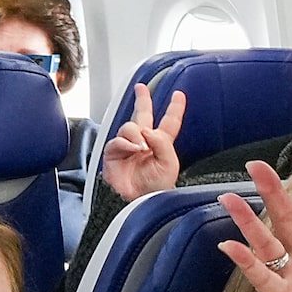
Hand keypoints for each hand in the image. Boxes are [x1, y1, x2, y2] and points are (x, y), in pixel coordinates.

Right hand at [100, 82, 188, 201]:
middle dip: (142, 100)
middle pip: (143, 115)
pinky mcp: (113, 155)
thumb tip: (147, 130)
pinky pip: (117, 140)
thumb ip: (162, 142)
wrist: (136, 203)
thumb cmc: (154, 189)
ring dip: (137, 134)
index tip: (178, 95)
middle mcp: (143, 143)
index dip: (174, 108)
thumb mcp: (170, 163)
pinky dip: (126, 143)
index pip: (169, 122)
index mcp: (161, 145)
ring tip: (142, 148)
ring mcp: (127, 148)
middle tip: (140, 88)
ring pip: (130, 126)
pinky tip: (134, 149)